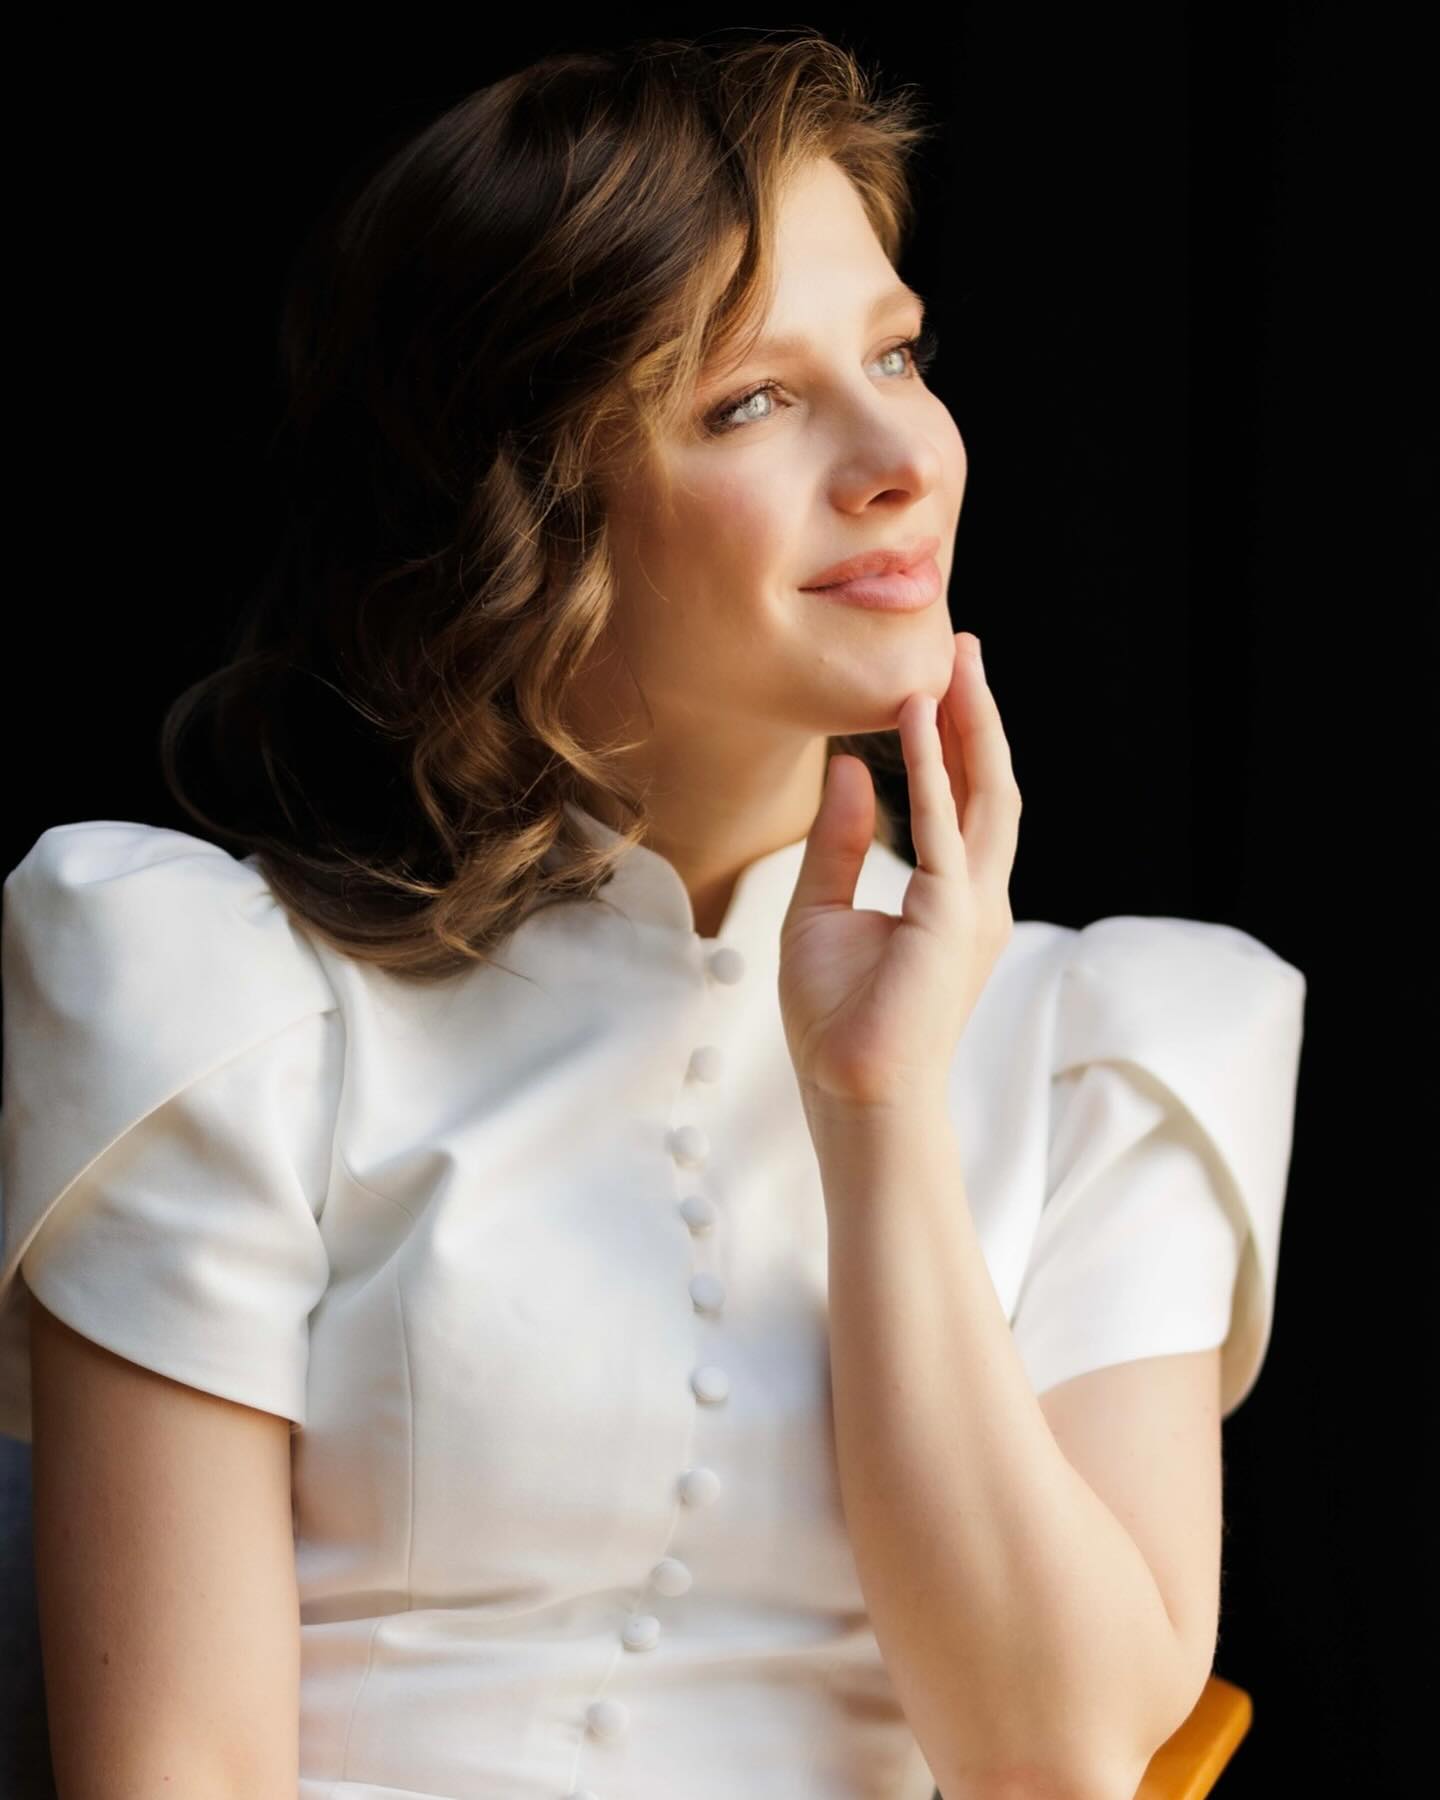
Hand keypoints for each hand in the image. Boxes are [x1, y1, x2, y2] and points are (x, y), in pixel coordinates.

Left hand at [779, 632, 1021, 1116]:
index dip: (954, 741)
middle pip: (987, 785)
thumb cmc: (838, 1021)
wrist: (853, 1094)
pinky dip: (932, 766)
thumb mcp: (821, 910)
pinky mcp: (953, 916)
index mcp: (953, 899)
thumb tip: (842, 767)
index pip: (961, 803)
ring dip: (971, 724)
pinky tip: (920, 716)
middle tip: (964, 649)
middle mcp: (977, 896)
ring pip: (984, 793)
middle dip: (977, 715)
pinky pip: (943, 824)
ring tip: (956, 662)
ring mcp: (973, 905)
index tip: (937, 683)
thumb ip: (839, 840)